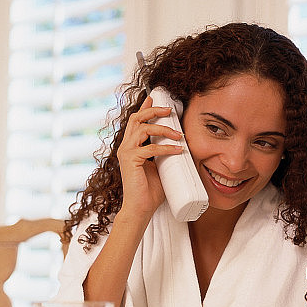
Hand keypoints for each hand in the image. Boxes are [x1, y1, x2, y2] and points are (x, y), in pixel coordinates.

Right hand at [116, 96, 183, 219]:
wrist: (140, 208)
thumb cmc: (149, 191)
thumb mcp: (159, 167)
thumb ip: (164, 154)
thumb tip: (180, 145)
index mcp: (130, 147)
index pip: (136, 122)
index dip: (145, 108)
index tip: (154, 98)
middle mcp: (125, 147)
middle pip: (137, 119)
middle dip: (154, 111)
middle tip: (170, 109)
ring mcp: (126, 153)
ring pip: (143, 129)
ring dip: (163, 129)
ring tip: (179, 134)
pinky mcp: (131, 160)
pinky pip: (151, 148)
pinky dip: (167, 148)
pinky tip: (179, 150)